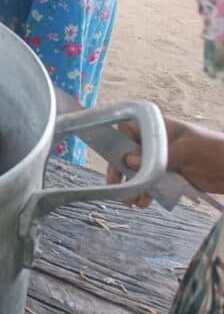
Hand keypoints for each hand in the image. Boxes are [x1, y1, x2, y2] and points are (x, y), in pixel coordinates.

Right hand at [106, 116, 223, 206]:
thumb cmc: (214, 150)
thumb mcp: (186, 150)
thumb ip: (157, 155)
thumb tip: (129, 161)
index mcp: (157, 127)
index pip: (128, 130)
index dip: (118, 143)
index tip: (115, 160)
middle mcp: (155, 142)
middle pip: (128, 153)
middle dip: (121, 170)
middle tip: (116, 186)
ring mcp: (161, 159)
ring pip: (137, 171)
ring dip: (132, 186)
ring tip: (131, 202)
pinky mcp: (169, 176)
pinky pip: (150, 183)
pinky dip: (145, 193)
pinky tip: (143, 203)